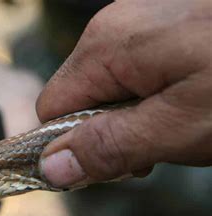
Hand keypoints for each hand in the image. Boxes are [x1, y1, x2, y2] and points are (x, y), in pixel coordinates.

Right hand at [36, 0, 211, 186]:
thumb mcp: (179, 127)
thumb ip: (110, 146)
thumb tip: (51, 168)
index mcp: (105, 47)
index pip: (52, 108)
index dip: (72, 144)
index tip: (111, 165)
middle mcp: (113, 26)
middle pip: (81, 96)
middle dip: (109, 130)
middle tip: (157, 146)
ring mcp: (140, 20)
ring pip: (111, 86)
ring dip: (135, 115)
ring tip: (182, 122)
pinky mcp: (164, 23)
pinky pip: (138, 69)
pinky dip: (155, 94)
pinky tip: (190, 98)